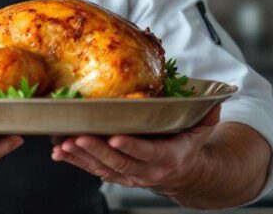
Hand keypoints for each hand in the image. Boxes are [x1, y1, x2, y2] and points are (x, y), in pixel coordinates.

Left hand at [51, 105, 220, 191]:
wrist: (182, 173)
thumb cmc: (187, 143)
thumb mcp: (201, 130)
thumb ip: (206, 113)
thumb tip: (215, 97)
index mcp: (167, 158)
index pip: (148, 153)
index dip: (131, 147)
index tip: (116, 137)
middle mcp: (146, 171)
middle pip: (119, 163)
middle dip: (97, 150)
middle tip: (78, 137)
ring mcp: (128, 175)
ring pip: (102, 168)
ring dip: (80, 156)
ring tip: (63, 143)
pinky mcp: (114, 175)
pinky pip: (92, 170)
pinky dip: (74, 162)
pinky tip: (58, 152)